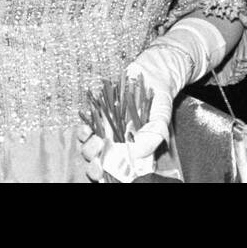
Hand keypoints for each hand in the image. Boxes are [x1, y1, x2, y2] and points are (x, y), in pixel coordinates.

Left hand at [78, 19, 222, 181]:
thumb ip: (153, 136)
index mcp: (134, 152)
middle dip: (95, 163)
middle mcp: (119, 146)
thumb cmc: (161, 99)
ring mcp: (108, 133)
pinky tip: (87, 125)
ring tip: (96, 139)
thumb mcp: (161, 118)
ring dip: (89, 147)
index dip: (108, 174)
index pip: (118, 171)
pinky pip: (86, 129)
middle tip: (100, 153)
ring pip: (90, 149)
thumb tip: (138, 154)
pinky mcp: (99, 118)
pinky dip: (84, 129)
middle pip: (100, 164)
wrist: (153, 73)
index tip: (104, 171)